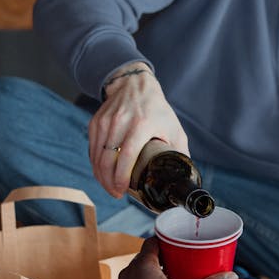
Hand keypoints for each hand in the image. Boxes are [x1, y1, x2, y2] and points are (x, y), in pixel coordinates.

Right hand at [88, 64, 189, 196]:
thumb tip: (185, 177)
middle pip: (108, 159)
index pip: (127, 155)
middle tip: (117, 194)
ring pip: (97, 156)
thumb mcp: (173, 127)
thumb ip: (179, 152)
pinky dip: (96, 164)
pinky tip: (103, 174)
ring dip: (101, 176)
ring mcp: (105, 122)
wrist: (134, 84)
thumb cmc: (157, 110)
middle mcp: (121, 122)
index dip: (122, 176)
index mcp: (142, 124)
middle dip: (109, 182)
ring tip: (110, 187)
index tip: (123, 190)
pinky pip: (93, 149)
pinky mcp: (96, 123)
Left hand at [114, 237, 236, 278]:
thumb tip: (230, 277)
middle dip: (165, 259)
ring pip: (140, 273)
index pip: (153, 241)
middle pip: (148, 257)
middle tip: (182, 265)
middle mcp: (129, 273)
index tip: (180, 246)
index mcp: (143, 266)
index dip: (167, 241)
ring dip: (155, 274)